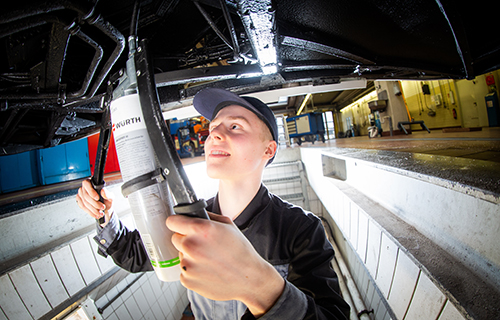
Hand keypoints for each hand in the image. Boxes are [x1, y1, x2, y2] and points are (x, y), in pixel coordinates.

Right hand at [76, 179, 112, 225]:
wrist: (104, 208)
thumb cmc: (106, 201)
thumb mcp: (110, 197)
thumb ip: (108, 194)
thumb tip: (103, 191)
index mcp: (92, 183)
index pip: (87, 184)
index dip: (91, 191)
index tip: (97, 198)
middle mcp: (85, 188)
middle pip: (86, 196)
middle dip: (95, 204)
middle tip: (102, 207)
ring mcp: (81, 194)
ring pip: (84, 202)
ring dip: (93, 209)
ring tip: (100, 213)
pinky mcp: (79, 201)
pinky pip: (82, 207)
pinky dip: (90, 212)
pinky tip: (95, 214)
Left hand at [166, 212, 284, 316]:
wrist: (248, 278)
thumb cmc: (240, 251)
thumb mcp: (228, 225)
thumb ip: (207, 216)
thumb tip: (193, 213)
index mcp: (200, 229)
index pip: (172, 221)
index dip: (177, 223)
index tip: (181, 226)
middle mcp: (190, 246)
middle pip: (175, 238)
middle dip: (186, 239)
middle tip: (202, 245)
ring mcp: (187, 264)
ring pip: (181, 255)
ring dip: (190, 256)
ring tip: (209, 259)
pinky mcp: (187, 280)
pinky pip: (184, 270)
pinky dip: (193, 270)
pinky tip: (208, 270)